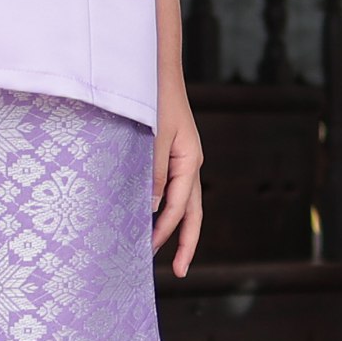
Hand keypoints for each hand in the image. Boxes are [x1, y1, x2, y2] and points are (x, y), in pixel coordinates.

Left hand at [152, 87, 203, 277]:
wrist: (156, 70)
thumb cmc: (155, 99)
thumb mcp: (153, 137)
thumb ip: (152, 172)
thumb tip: (152, 207)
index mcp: (189, 161)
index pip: (180, 207)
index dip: (166, 231)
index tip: (150, 251)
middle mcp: (190, 163)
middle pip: (192, 212)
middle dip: (184, 242)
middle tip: (177, 271)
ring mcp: (182, 159)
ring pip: (183, 202)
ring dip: (173, 226)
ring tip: (159, 250)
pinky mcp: (171, 154)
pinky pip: (171, 187)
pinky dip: (163, 206)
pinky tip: (149, 215)